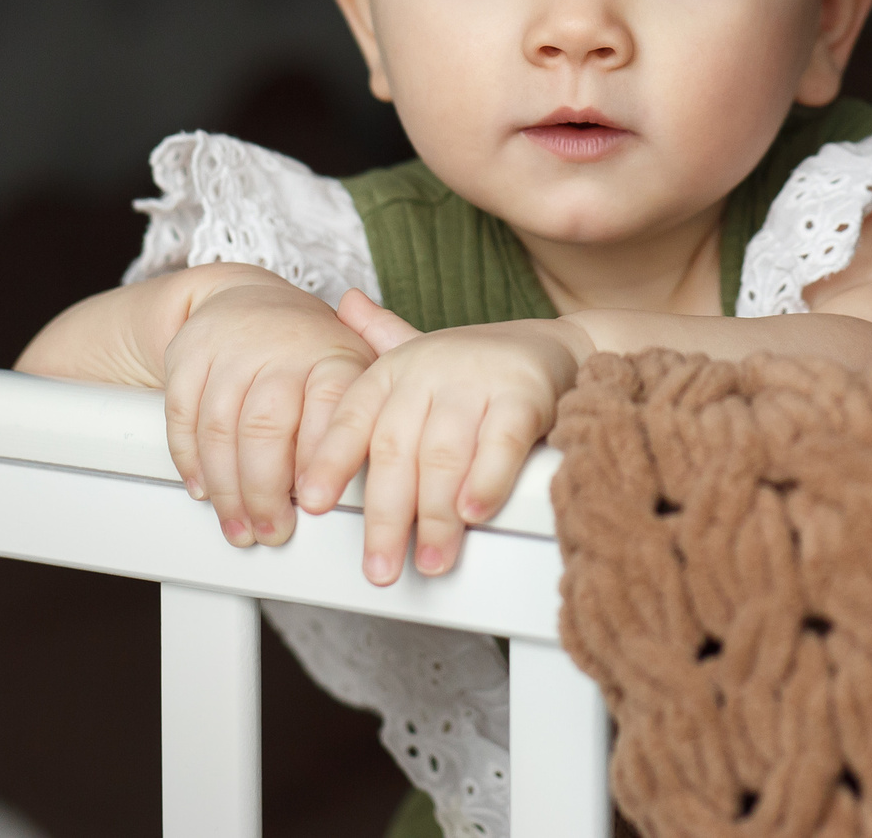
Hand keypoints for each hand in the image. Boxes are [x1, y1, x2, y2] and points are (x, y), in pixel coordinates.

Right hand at [160, 269, 376, 549]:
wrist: (246, 299)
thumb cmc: (309, 350)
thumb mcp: (354, 366)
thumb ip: (371, 416)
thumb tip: (389, 475)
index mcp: (334, 354)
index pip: (330, 407)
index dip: (321, 459)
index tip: (318, 503)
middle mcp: (282, 347)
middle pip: (267, 426)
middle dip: (266, 491)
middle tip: (273, 530)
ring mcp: (232, 349)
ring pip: (221, 429)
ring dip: (228, 489)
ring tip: (241, 525)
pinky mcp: (189, 354)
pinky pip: (183, 416)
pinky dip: (191, 461)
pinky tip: (205, 489)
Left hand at [295, 306, 589, 584]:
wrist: (558, 346)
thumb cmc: (478, 366)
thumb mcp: (421, 355)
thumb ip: (378, 343)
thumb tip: (344, 304)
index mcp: (396, 368)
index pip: (352, 416)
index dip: (330, 461)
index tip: (313, 503)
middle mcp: (431, 369)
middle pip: (395, 448)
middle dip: (386, 516)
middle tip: (381, 566)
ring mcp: (478, 379)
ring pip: (444, 454)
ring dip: (436, 516)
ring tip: (432, 559)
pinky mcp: (525, 393)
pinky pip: (500, 442)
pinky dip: (485, 481)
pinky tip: (474, 514)